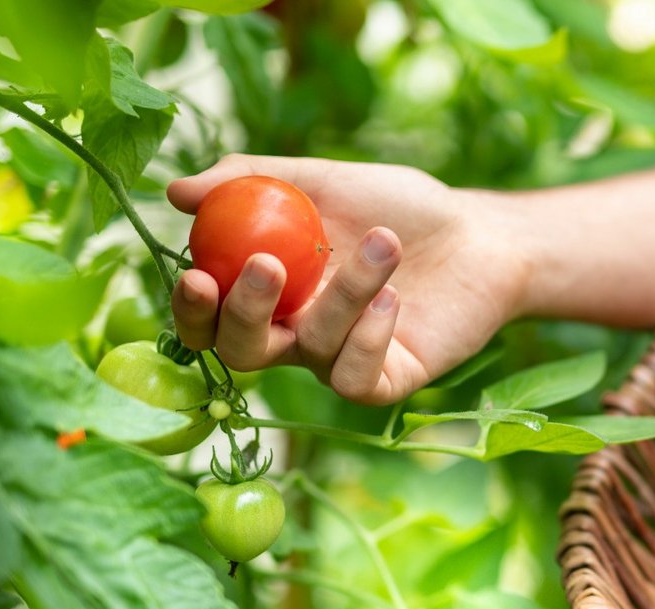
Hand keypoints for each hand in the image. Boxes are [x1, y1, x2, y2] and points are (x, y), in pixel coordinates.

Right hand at [167, 154, 529, 404]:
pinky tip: (395, 297)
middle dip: (245, 314)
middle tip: (268, 266)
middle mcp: (296, 336)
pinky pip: (354, 377)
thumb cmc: (399, 206)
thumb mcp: (323, 180)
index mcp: (270, 294)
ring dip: (346, 292)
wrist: (479, 235)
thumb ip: (251, 180)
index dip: (193, 308)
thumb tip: (175, 192)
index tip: (196, 274)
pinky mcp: (385, 381)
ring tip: (385, 242)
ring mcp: (339, 361)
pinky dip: (369, 335)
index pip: (210, 318)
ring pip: (312, 348)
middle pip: (242, 351)